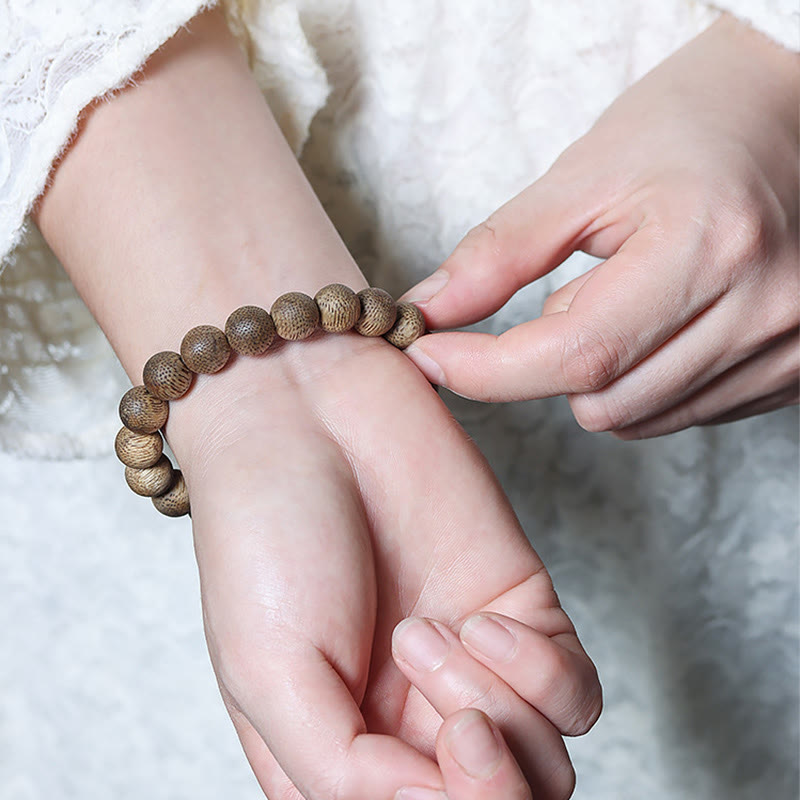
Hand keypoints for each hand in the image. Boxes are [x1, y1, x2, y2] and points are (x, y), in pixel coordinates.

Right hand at [167, 333, 600, 799]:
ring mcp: (470, 668)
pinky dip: (539, 669)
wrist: (304, 415)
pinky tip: (478, 616)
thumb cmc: (264, 535)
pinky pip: (573, 686)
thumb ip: (341, 771)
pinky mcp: (516, 607)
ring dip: (502, 710)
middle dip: (495, 792)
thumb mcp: (269, 673)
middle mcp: (410, 723)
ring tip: (424, 633)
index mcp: (340, 757)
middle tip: (461, 732)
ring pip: (546, 762)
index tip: (426, 759)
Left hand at [402, 15, 798, 437]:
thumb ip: (500, 252)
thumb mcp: (584, 176)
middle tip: (569, 291)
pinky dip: (640, 380)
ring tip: (624, 297)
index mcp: (710, 247)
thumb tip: (425, 312)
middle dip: (548, 362)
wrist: (782, 116)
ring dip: (596, 373)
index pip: (577, 354)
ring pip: (635, 419)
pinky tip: (658, 322)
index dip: (487, 369)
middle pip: (601, 402)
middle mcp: (763, 310)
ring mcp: (787, 349)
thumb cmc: (686, 126)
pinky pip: (678, 414)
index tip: (429, 354)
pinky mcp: (791, 372)